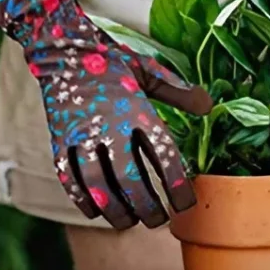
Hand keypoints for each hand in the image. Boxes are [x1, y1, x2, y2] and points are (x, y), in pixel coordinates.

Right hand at [0, 0, 211, 229]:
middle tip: (159, 221)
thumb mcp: (148, 70)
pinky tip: (96, 212)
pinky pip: (68, 178)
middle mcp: (110, 125)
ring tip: (130, 223)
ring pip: (98, 184)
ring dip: (115, 210)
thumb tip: (210, 107)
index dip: (177, 185)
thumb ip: (179, 92)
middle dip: (147, 207)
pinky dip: (82, 199)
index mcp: (137, 109)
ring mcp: (81, 135)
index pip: (163, 155)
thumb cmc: (111, 61)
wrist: (61, 46)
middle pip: (130, 178)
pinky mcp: (59, 140)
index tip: (185, 204)